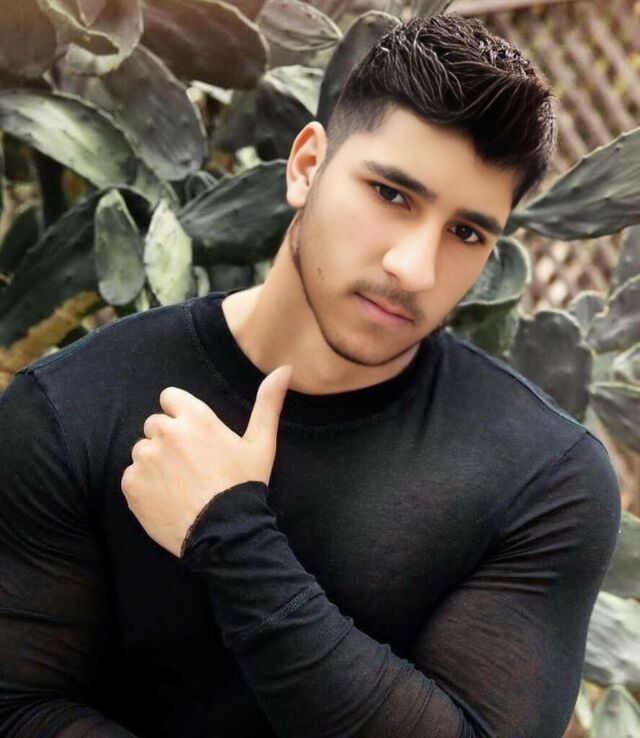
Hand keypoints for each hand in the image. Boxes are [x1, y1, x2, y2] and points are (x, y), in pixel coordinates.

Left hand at [121, 365, 292, 556]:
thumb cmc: (244, 486)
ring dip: (154, 462)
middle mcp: (166, 431)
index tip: (193, 436)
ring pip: (142, 450)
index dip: (180, 415)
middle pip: (155, 424)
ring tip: (178, 484)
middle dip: (167, 439)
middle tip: (189, 464)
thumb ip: (268, 402)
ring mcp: (146, 458)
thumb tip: (285, 368)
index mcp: (196, 417)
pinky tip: (166, 498)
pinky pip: (131, 476)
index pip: (170, 398)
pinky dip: (143, 486)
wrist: (224, 534)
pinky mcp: (131, 484)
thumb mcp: (262, 443)